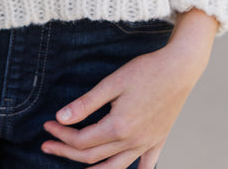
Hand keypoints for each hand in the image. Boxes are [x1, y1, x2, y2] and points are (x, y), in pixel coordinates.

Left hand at [42, 9, 217, 168]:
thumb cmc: (146, 71)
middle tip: (47, 144)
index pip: (82, 140)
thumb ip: (87, 103)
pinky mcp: (159, 140)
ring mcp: (147, 144)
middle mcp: (132, 142)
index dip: (61, 136)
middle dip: (67, 151)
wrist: (181, 68)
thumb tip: (60, 118)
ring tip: (76, 165)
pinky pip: (146, 165)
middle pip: (93, 156)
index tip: (46, 126)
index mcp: (118, 127)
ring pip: (115, 167)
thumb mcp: (112, 82)